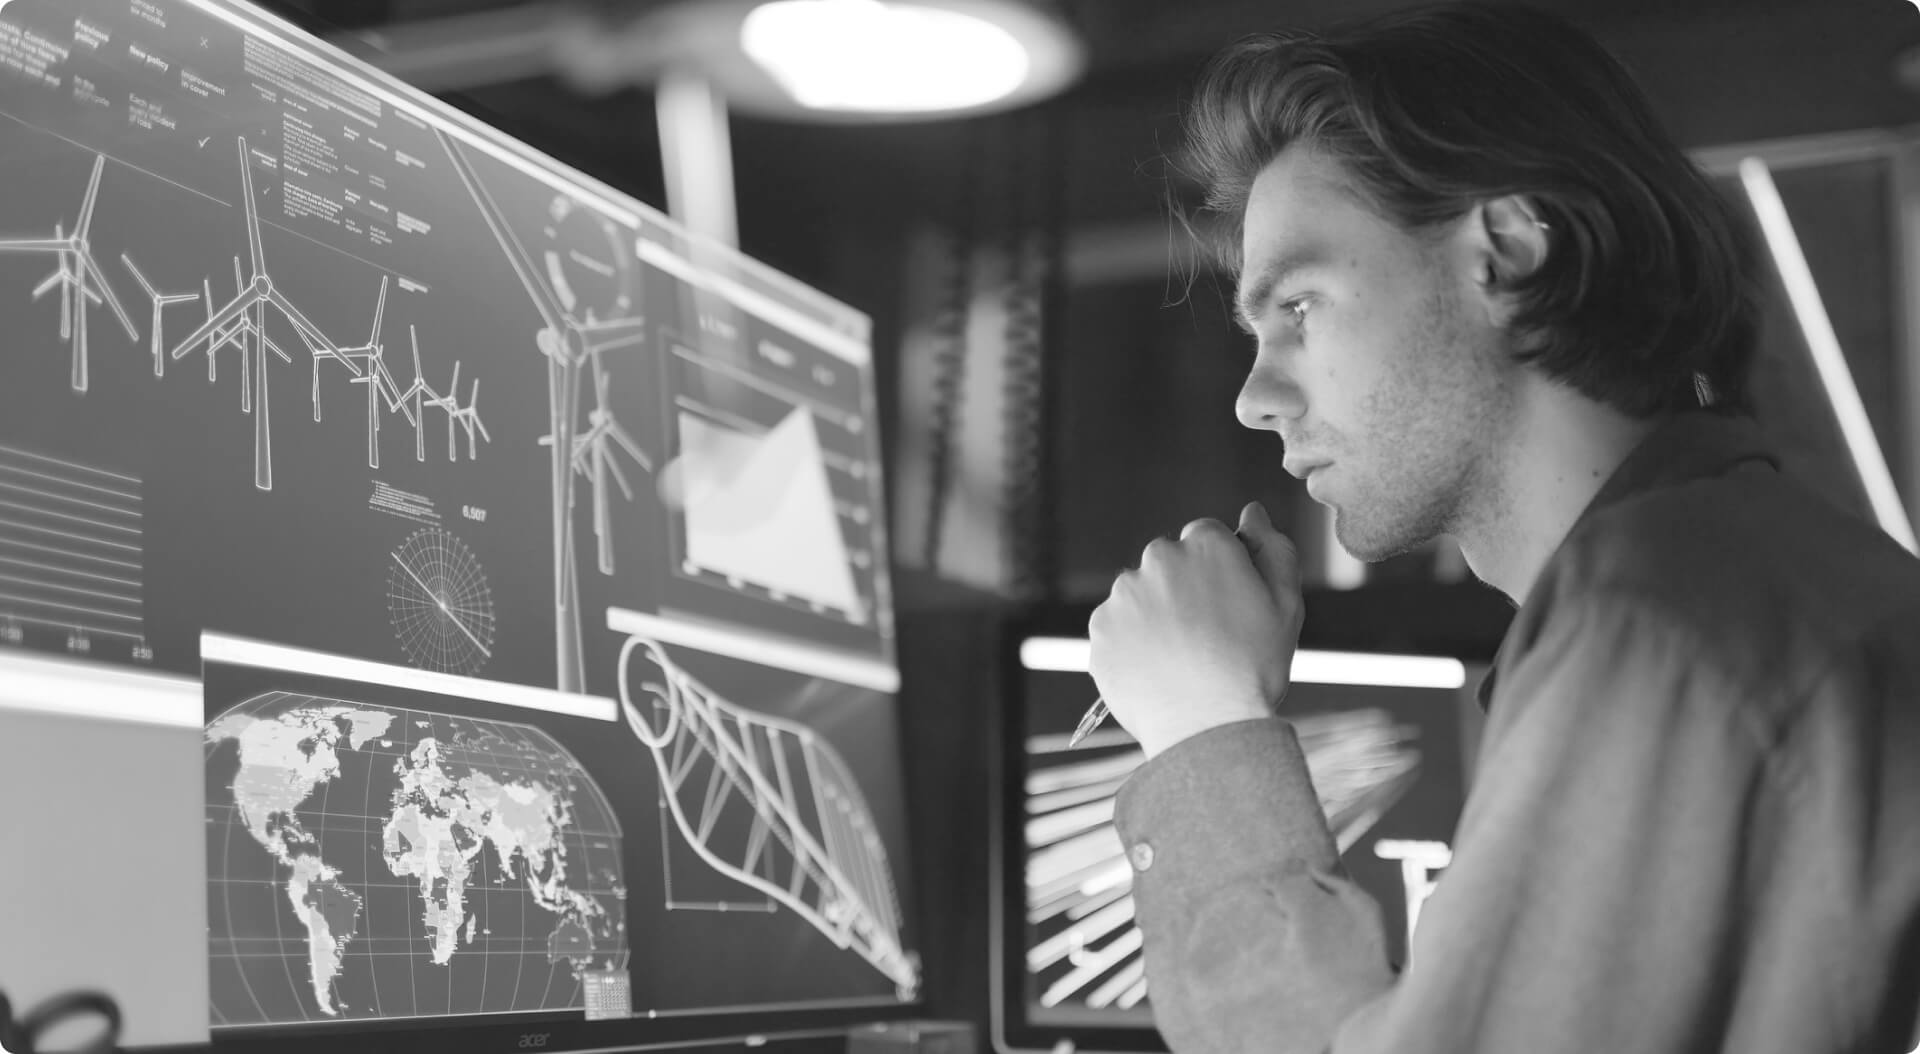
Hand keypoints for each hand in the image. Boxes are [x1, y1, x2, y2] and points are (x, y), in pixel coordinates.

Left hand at [1088, 502, 1304, 759]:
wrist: (1207, 727)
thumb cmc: (1254, 667)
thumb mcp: (1286, 604)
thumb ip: (1271, 548)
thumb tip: (1252, 512)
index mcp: (1204, 544)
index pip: (1205, 537)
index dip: (1219, 571)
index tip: (1227, 605)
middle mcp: (1157, 558)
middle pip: (1169, 563)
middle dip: (1183, 588)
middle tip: (1206, 636)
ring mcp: (1123, 594)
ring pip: (1140, 595)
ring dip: (1155, 615)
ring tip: (1181, 658)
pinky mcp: (1100, 628)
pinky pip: (1117, 628)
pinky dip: (1132, 644)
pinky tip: (1157, 670)